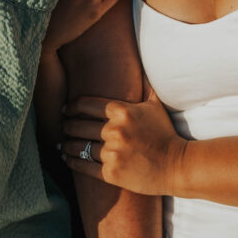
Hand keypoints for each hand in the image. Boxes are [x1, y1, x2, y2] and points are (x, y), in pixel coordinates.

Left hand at [61, 89, 186, 195]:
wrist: (177, 165)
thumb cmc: (165, 133)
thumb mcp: (155, 105)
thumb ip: (144, 84)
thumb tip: (140, 64)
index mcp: (122, 111)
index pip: (86, 105)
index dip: (71, 106)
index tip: (65, 109)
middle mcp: (115, 130)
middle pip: (79, 125)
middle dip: (67, 125)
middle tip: (61, 126)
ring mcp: (112, 153)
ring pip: (79, 146)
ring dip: (66, 144)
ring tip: (61, 143)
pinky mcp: (111, 173)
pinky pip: (84, 166)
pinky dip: (72, 162)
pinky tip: (66, 158)